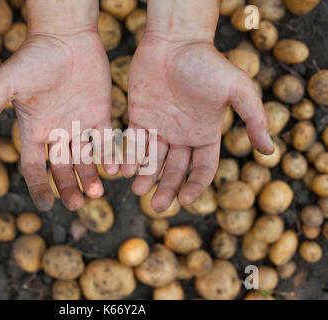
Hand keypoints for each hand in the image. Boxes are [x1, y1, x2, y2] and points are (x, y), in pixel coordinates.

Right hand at [0, 31, 117, 210]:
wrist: (65, 35)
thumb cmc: (32, 58)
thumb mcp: (5, 84)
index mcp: (34, 130)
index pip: (34, 166)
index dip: (39, 186)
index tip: (46, 204)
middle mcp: (57, 132)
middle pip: (62, 168)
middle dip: (69, 187)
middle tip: (77, 204)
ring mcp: (79, 124)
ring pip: (85, 159)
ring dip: (90, 177)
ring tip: (97, 192)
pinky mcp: (100, 114)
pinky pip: (105, 141)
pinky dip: (109, 155)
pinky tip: (114, 169)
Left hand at [123, 33, 273, 210]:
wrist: (174, 40)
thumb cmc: (207, 63)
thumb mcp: (238, 89)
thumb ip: (253, 118)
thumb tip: (270, 151)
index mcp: (205, 133)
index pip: (203, 168)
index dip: (196, 186)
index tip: (184, 200)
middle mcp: (182, 135)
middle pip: (175, 170)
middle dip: (167, 188)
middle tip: (156, 206)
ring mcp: (160, 127)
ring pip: (152, 160)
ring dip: (146, 177)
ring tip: (138, 190)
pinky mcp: (140, 117)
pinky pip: (134, 143)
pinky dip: (130, 157)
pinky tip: (125, 170)